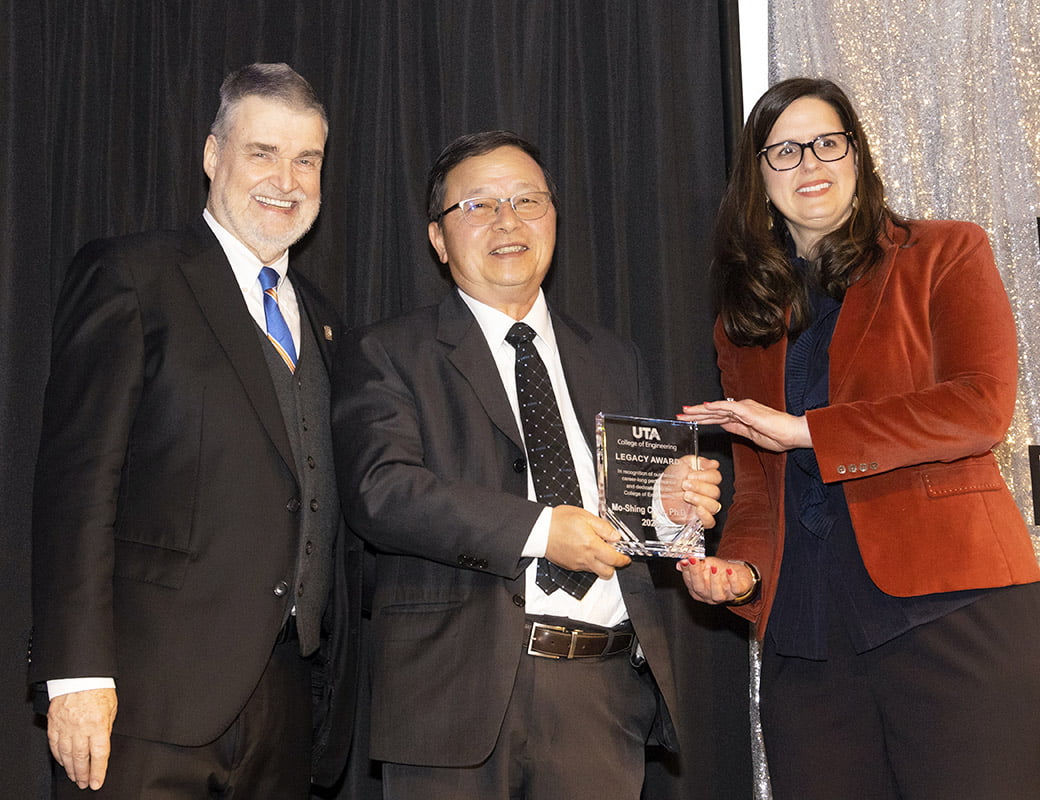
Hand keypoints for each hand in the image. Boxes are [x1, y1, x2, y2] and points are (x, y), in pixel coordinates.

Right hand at [47, 687, 117, 789]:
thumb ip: (106, 728)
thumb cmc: (98, 688)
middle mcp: (80, 727)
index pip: (99, 754)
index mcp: (98, 723)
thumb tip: (102, 745)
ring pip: (66, 754)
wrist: (79, 674)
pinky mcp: (54, 723)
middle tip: (86, 784)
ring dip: (71, 769)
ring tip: (76, 777)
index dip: (98, 771)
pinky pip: (55, 745)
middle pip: (81, 758)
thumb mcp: (111, 708)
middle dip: (84, 774)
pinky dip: (59, 756)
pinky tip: (63, 762)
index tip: (97, 782)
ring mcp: (65, 726)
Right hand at [545, 505, 630, 579]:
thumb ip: (603, 527)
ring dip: (601, 564)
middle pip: (607, 573)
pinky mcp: (570, 566)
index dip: (623, 559)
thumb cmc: (559, 521)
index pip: (615, 560)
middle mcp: (585, 558)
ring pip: (596, 571)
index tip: (625, 556)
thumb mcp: (585, 516)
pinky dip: (589, 562)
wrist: (539, 530)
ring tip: (597, 550)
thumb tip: (616, 536)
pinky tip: (584, 550)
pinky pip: (584, 568)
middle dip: (613, 566)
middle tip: (612, 554)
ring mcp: (577, 564)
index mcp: (592, 546)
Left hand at [659, 455, 721, 528]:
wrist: (659, 494)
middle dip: (699, 487)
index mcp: (706, 479)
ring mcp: (704, 506)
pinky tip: (698, 509)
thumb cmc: (671, 479)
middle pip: (715, 492)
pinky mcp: (699, 518)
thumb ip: (698, 461)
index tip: (691, 475)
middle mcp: (707, 493)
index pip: (717, 477)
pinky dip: (706, 516)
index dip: (705, 476)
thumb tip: (714, 464)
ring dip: (699, 499)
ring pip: (714, 506)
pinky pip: (710, 521)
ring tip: (685, 495)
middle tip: (684, 485)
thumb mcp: (682, 463)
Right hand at [676, 557, 756, 604]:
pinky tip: (729, 571)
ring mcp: (723, 596)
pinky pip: (734, 589)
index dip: (686, 571)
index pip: (689, 582)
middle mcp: (709, 596)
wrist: (737, 574)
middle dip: (696, 574)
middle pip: (700, 588)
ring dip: (714, 580)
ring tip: (713, 568)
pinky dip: (732, 580)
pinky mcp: (736, 592)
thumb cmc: (719, 571)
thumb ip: (693, 565)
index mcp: (698, 590)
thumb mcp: (704, 565)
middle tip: (694, 561)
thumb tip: (680, 563)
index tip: (686, 560)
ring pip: (716, 594)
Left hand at [679, 398, 810, 451]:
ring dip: (700, 410)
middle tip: (680, 414)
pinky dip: (716, 407)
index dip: (703, 418)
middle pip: (714, 411)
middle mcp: (742, 409)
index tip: (689, 419)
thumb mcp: (752, 436)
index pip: (718, 416)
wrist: (795, 434)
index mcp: (743, 416)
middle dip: (696, 413)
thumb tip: (724, 426)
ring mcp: (745, 409)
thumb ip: (738, 430)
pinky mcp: (749, 411)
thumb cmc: (780, 436)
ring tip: (686, 411)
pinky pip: (729, 408)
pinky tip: (705, 407)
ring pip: (717, 408)